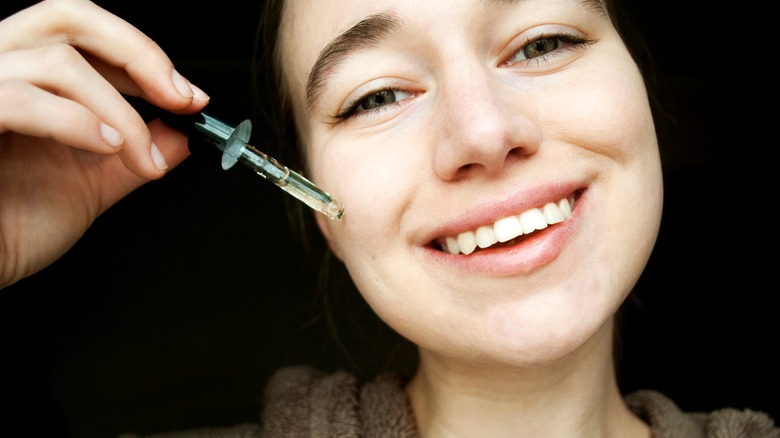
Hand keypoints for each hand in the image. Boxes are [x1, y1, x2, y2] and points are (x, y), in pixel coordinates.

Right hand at [0, 0, 209, 288]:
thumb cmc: (13, 226)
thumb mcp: (93, 181)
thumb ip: (137, 150)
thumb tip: (185, 133)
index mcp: (26, 78)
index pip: (83, 30)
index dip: (143, 54)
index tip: (188, 95)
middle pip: (67, 17)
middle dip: (138, 56)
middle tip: (179, 100)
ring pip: (58, 62)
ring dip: (119, 112)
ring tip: (140, 155)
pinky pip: (21, 99)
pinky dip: (76, 121)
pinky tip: (106, 146)